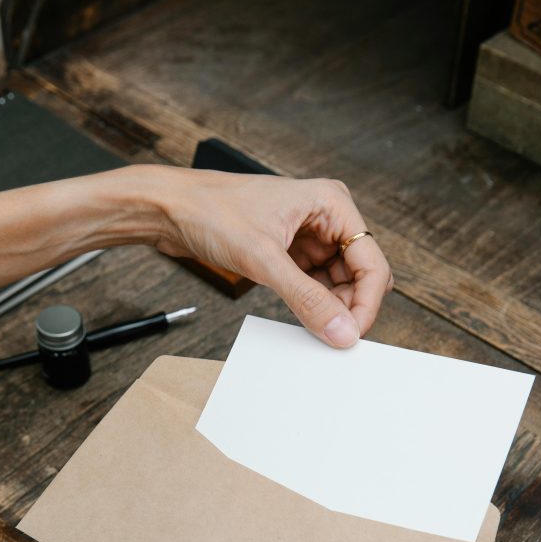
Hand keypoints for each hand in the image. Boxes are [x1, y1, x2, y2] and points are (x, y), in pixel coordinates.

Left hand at [153, 167, 392, 347]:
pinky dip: (312, 304)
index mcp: (332, 203)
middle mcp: (326, 217)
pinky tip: (303, 319)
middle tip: (334, 338)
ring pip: (338, 284)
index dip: (367, 303)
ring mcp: (308, 236)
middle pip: (359, 274)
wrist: (169, 210)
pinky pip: (314, 285)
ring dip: (330, 308)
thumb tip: (341, 331)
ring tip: (315, 329)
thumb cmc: (211, 211)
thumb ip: (306, 298)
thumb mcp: (263, 259)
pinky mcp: (289, 252)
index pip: (371, 262)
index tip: (352, 334)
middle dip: (349, 307)